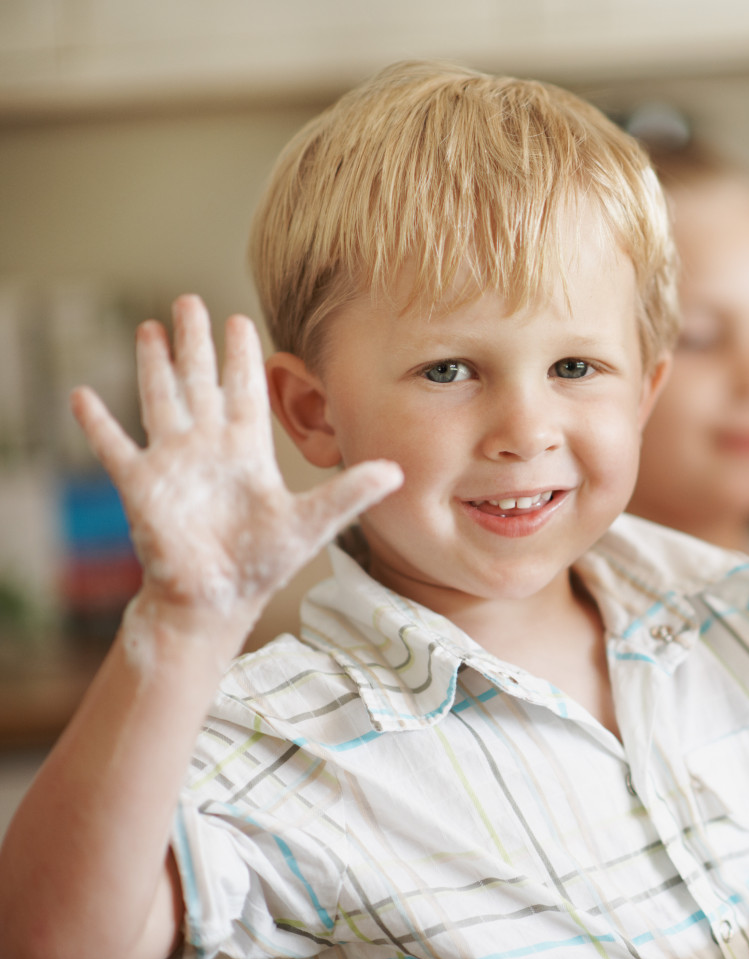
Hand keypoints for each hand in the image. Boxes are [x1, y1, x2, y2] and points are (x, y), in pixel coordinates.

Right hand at [71, 296, 401, 629]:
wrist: (219, 600)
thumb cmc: (263, 563)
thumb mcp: (313, 522)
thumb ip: (350, 492)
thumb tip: (397, 472)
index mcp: (246, 452)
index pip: (244, 392)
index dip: (242, 358)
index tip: (241, 320)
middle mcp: (208, 448)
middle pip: (199, 383)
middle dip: (195, 343)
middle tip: (188, 300)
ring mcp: (172, 464)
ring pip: (161, 401)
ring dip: (154, 365)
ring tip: (149, 328)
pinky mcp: (142, 486)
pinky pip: (115, 448)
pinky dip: (98, 424)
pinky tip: (82, 395)